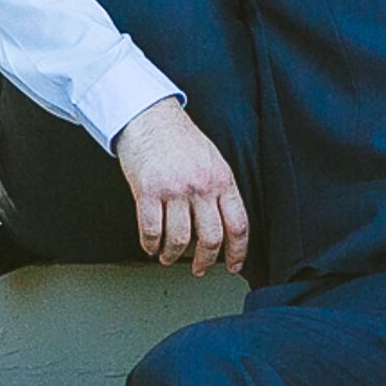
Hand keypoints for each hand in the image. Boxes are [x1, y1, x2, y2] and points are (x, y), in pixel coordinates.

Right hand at [114, 97, 247, 274]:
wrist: (150, 117)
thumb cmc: (180, 139)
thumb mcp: (212, 161)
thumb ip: (219, 190)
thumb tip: (223, 224)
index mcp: (222, 180)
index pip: (238, 224)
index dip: (238, 251)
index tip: (233, 265)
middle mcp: (201, 186)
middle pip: (211, 237)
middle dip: (205, 260)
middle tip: (198, 268)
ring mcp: (174, 189)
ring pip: (179, 239)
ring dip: (173, 255)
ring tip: (168, 257)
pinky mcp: (148, 191)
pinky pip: (151, 230)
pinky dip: (150, 245)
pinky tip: (150, 246)